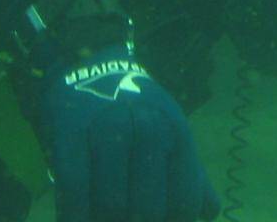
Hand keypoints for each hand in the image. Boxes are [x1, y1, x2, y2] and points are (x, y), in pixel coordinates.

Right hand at [35, 45, 220, 221]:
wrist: (88, 70)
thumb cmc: (136, 116)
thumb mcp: (170, 135)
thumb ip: (192, 177)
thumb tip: (206, 213)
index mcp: (177, 133)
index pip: (182, 206)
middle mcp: (147, 127)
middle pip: (148, 212)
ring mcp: (108, 127)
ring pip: (112, 206)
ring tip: (104, 219)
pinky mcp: (70, 130)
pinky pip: (74, 190)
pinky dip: (74, 216)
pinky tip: (75, 220)